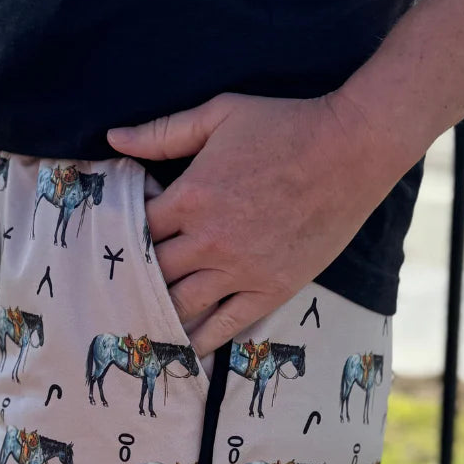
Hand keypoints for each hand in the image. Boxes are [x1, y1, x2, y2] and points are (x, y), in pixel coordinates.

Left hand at [106, 91, 398, 357]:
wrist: (350, 151)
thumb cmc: (285, 125)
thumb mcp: (219, 114)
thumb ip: (163, 131)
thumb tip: (113, 137)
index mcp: (190, 196)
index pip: (137, 229)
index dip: (127, 234)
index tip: (126, 238)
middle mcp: (209, 240)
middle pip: (154, 271)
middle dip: (138, 277)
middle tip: (124, 287)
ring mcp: (240, 270)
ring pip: (183, 304)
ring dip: (161, 311)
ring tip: (145, 320)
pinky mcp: (270, 289)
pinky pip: (226, 325)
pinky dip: (201, 340)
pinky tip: (184, 349)